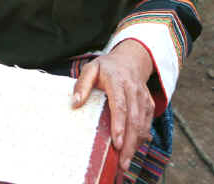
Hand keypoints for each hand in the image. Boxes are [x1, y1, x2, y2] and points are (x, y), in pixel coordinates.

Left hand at [72, 39, 154, 171]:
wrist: (129, 60)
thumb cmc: (106, 67)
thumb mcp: (90, 68)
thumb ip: (82, 84)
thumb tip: (74, 103)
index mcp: (117, 80)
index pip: (120, 105)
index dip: (119, 125)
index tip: (116, 143)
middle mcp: (133, 90)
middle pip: (133, 119)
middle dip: (129, 143)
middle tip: (122, 162)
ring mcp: (143, 98)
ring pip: (142, 124)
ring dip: (135, 145)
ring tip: (125, 162)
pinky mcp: (148, 104)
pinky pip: (147, 123)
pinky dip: (141, 138)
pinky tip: (132, 149)